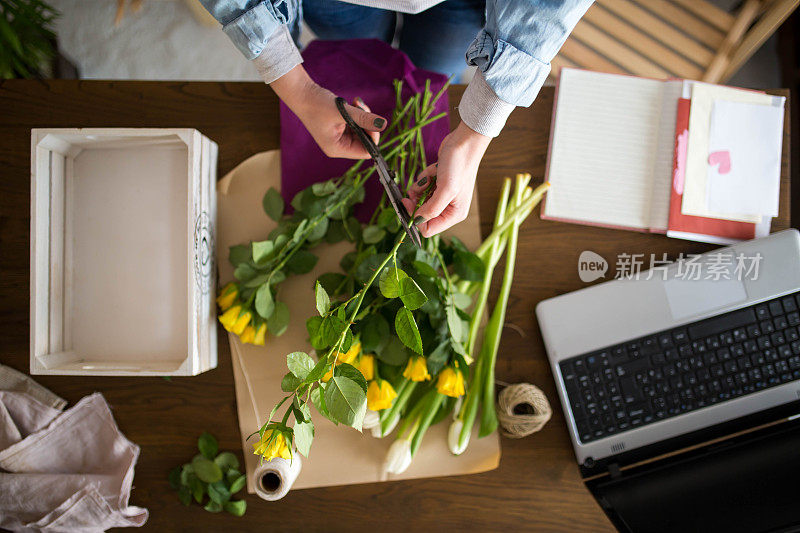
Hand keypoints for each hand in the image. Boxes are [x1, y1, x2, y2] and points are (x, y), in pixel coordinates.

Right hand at [270, 65, 386, 158]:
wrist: (301, 92)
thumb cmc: (316, 104)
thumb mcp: (343, 112)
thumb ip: (364, 119)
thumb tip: (383, 124)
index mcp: (337, 149)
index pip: (365, 152)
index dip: (372, 138)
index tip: (371, 121)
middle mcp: (339, 146)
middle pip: (365, 141)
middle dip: (368, 124)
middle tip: (362, 107)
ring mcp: (339, 137)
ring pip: (362, 131)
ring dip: (363, 116)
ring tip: (356, 102)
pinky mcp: (340, 128)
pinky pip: (357, 124)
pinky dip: (358, 114)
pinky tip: (353, 103)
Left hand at [402, 121, 491, 236]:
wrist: (463, 142)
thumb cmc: (459, 165)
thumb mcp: (446, 190)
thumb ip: (431, 209)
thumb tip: (417, 220)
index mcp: (454, 214)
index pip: (428, 229)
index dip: (416, 219)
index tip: (407, 204)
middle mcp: (449, 208)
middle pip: (422, 214)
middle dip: (417, 200)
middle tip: (416, 189)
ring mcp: (443, 196)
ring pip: (420, 199)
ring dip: (421, 187)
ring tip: (430, 176)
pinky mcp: (438, 185)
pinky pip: (422, 187)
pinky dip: (424, 178)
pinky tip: (434, 170)